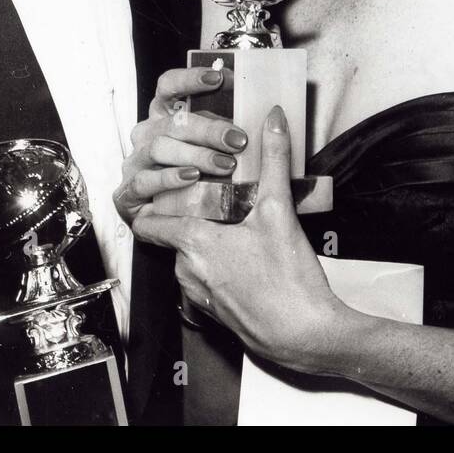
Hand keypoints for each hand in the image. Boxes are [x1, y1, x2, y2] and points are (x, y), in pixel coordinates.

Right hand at [113, 67, 248, 224]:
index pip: (169, 86)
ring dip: (195, 155)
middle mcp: (146, 135)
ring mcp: (134, 162)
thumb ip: (230, 128)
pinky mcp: (127, 193)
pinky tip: (191, 179)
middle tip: (238, 140)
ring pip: (159, 148)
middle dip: (209, 129)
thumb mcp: (215, 150)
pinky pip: (144, 181)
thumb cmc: (198, 177)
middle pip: (173, 122)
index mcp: (165, 116)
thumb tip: (269, 114)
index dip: (190, 78)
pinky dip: (169, 179)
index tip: (219, 78)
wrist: (169, 222)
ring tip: (225, 165)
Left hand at [131, 105, 350, 373]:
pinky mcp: (215, 312)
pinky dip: (219, 265)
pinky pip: (205, 279)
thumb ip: (273, 159)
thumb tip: (273, 118)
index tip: (170, 187)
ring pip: (190, 258)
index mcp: (194, 244)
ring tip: (240, 225)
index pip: (149, 222)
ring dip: (208, 241)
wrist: (304, 334)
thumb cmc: (288, 278)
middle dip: (192, 216)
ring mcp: (199, 295)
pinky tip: (250, 257)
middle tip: (221, 198)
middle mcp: (187, 272)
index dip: (154, 202)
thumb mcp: (281, 210)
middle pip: (174, 235)